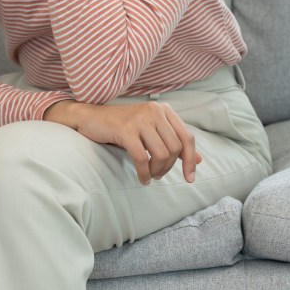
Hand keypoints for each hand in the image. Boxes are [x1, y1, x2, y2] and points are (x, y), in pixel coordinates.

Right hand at [44, 100, 202, 184]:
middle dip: (169, 167)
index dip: (191, 160)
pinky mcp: (125, 130)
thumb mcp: (151, 132)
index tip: (189, 178)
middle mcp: (155, 111)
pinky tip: (142, 178)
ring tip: (150, 175)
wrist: (90, 118)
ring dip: (157, 170)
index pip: (187, 138)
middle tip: (158, 174)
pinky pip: (141, 158)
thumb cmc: (123, 127)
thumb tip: (199, 159)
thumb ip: (174, 143)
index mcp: (165, 111)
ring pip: (161, 154)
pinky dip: (144, 172)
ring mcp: (140, 119)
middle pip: (175, 148)